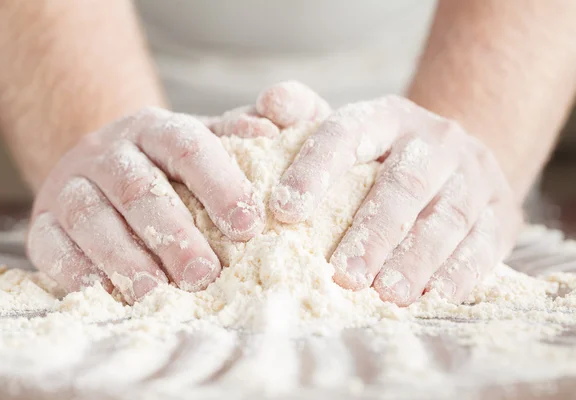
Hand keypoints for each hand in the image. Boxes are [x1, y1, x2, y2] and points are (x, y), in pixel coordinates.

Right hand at [26, 81, 328, 302]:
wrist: (101, 167)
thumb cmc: (166, 166)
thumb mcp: (202, 141)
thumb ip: (236, 136)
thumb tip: (272, 131)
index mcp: (153, 128)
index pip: (187, 147)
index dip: (219, 185)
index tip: (249, 226)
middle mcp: (108, 151)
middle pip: (138, 189)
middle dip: (173, 234)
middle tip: (205, 274)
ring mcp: (69, 183)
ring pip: (90, 217)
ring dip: (125, 258)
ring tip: (158, 293)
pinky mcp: (42, 220)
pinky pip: (50, 244)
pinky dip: (76, 271)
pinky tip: (105, 294)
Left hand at [269, 94, 521, 305]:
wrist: (455, 162)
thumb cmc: (383, 158)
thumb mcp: (349, 133)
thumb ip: (304, 120)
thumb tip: (270, 103)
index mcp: (386, 118)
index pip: (347, 135)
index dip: (315, 170)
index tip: (284, 212)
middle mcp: (435, 140)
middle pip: (402, 185)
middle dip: (372, 233)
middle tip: (343, 275)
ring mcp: (473, 175)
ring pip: (446, 218)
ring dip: (415, 260)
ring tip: (387, 295)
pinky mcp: (501, 212)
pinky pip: (483, 243)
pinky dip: (459, 273)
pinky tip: (435, 297)